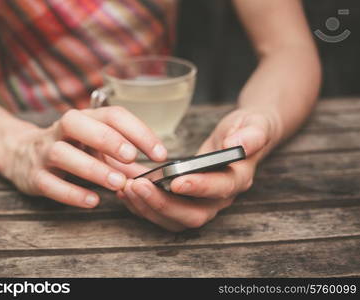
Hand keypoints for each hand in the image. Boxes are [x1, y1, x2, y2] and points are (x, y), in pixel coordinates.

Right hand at [0, 106, 166, 208]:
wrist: (20, 154)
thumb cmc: (70, 149)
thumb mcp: (96, 147)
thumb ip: (124, 160)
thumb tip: (156, 174)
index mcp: (84, 119)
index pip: (112, 115)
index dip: (138, 131)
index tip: (159, 153)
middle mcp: (61, 131)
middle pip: (79, 124)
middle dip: (108, 139)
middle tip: (131, 158)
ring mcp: (44, 152)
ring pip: (63, 154)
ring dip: (93, 169)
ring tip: (118, 184)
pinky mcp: (34, 177)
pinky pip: (50, 184)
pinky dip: (72, 193)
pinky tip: (93, 201)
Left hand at [116, 109, 279, 231]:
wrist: (239, 139)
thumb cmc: (247, 130)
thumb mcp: (255, 124)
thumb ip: (252, 134)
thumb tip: (237, 145)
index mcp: (238, 179)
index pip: (220, 189)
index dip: (199, 187)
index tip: (176, 180)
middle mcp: (220, 199)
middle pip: (194, 215)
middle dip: (164, 204)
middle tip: (138, 186)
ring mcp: (203, 204)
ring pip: (175, 220)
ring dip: (149, 207)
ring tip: (127, 188)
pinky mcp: (187, 203)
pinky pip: (164, 214)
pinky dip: (144, 206)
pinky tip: (126, 191)